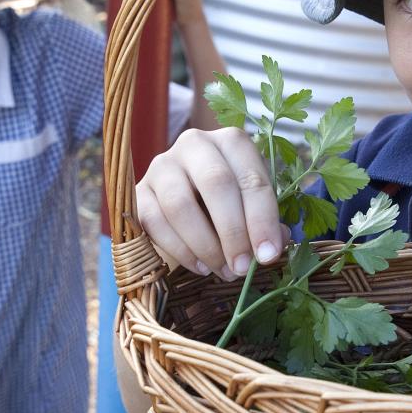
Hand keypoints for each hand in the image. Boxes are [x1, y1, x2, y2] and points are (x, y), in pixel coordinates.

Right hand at [134, 126, 283, 278]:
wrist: (182, 210)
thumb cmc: (225, 206)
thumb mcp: (249, 207)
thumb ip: (265, 223)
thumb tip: (272, 248)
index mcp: (231, 142)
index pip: (251, 178)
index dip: (262, 220)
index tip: (268, 255)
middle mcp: (195, 144)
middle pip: (216, 183)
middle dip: (233, 232)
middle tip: (243, 267)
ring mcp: (162, 165)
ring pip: (180, 204)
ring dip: (206, 245)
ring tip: (223, 270)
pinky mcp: (139, 192)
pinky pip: (156, 222)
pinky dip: (181, 251)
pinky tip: (201, 267)